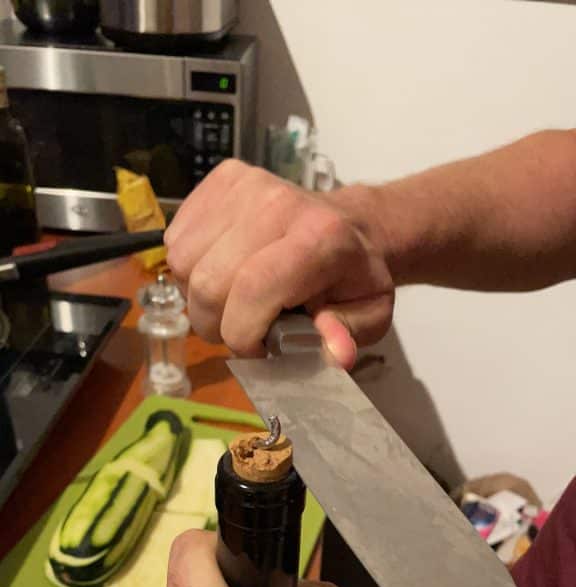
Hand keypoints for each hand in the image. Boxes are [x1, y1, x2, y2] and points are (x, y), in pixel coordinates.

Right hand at [164, 161, 393, 369]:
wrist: (349, 225)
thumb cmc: (353, 280)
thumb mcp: (368, 316)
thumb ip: (347, 334)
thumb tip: (336, 354)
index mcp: (320, 238)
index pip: (252, 289)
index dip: (242, 334)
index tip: (258, 350)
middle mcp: (277, 202)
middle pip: (209, 282)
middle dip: (216, 325)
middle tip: (242, 331)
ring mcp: (244, 185)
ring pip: (182, 263)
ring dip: (197, 298)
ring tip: (231, 301)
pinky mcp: (221, 178)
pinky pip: (175, 239)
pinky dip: (189, 270)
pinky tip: (221, 271)